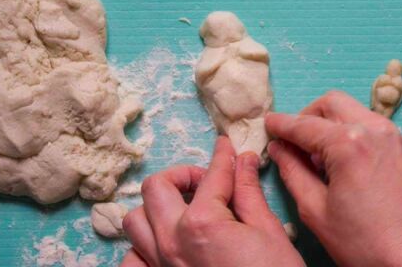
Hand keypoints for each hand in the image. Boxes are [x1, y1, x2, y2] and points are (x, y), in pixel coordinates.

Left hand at [121, 136, 304, 266]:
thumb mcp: (269, 232)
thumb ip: (249, 192)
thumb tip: (243, 161)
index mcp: (201, 223)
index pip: (212, 175)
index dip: (222, 155)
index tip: (226, 146)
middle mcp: (171, 242)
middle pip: (156, 188)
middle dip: (182, 176)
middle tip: (207, 183)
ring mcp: (160, 265)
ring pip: (135, 221)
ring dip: (157, 208)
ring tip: (185, 211)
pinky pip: (132, 259)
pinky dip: (143, 247)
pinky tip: (167, 244)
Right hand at [266, 91, 401, 266]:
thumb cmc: (367, 244)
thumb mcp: (316, 211)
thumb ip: (292, 172)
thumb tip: (279, 148)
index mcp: (349, 144)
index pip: (303, 124)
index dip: (280, 124)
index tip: (267, 124)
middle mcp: (375, 130)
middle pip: (331, 103)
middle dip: (307, 115)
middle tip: (292, 140)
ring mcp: (395, 138)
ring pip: (353, 111)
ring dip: (330, 124)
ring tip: (317, 158)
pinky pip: (371, 127)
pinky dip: (351, 133)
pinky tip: (343, 164)